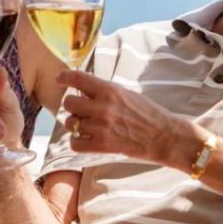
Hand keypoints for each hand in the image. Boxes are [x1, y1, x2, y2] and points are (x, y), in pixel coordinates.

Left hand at [57, 70, 197, 167]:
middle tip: (81, 109)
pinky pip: (74, 142)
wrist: (163, 136)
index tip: (59, 79)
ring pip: (70, 123)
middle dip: (72, 106)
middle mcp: (102, 107)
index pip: (78, 79)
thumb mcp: (126, 93)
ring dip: (75, 124)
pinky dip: (78, 141)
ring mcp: (100, 128)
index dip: (64, 77)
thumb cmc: (148, 113)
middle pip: (68, 103)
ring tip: (87, 125)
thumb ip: (104, 91)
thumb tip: (82, 90)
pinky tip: (87, 139)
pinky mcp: (101, 146)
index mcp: (110, 90)